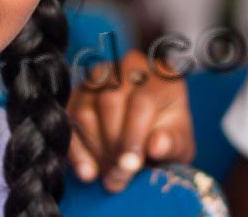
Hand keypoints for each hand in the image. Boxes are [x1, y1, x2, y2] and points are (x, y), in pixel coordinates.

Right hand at [65, 49, 194, 192]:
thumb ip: (173, 143)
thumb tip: (156, 146)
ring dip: (93, 148)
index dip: (134, 135)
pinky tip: (85, 169)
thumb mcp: (180, 138)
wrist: (152, 112)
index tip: (131, 166)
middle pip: (109, 103)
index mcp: (155, 77)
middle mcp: (122, 70)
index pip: (141, 101)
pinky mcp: (76, 93)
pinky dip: (73, 147)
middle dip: (112, 145)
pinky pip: (67, 118)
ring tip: (106, 174)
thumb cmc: (166, 128)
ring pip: (85, 109)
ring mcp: (94, 79)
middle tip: (117, 178)